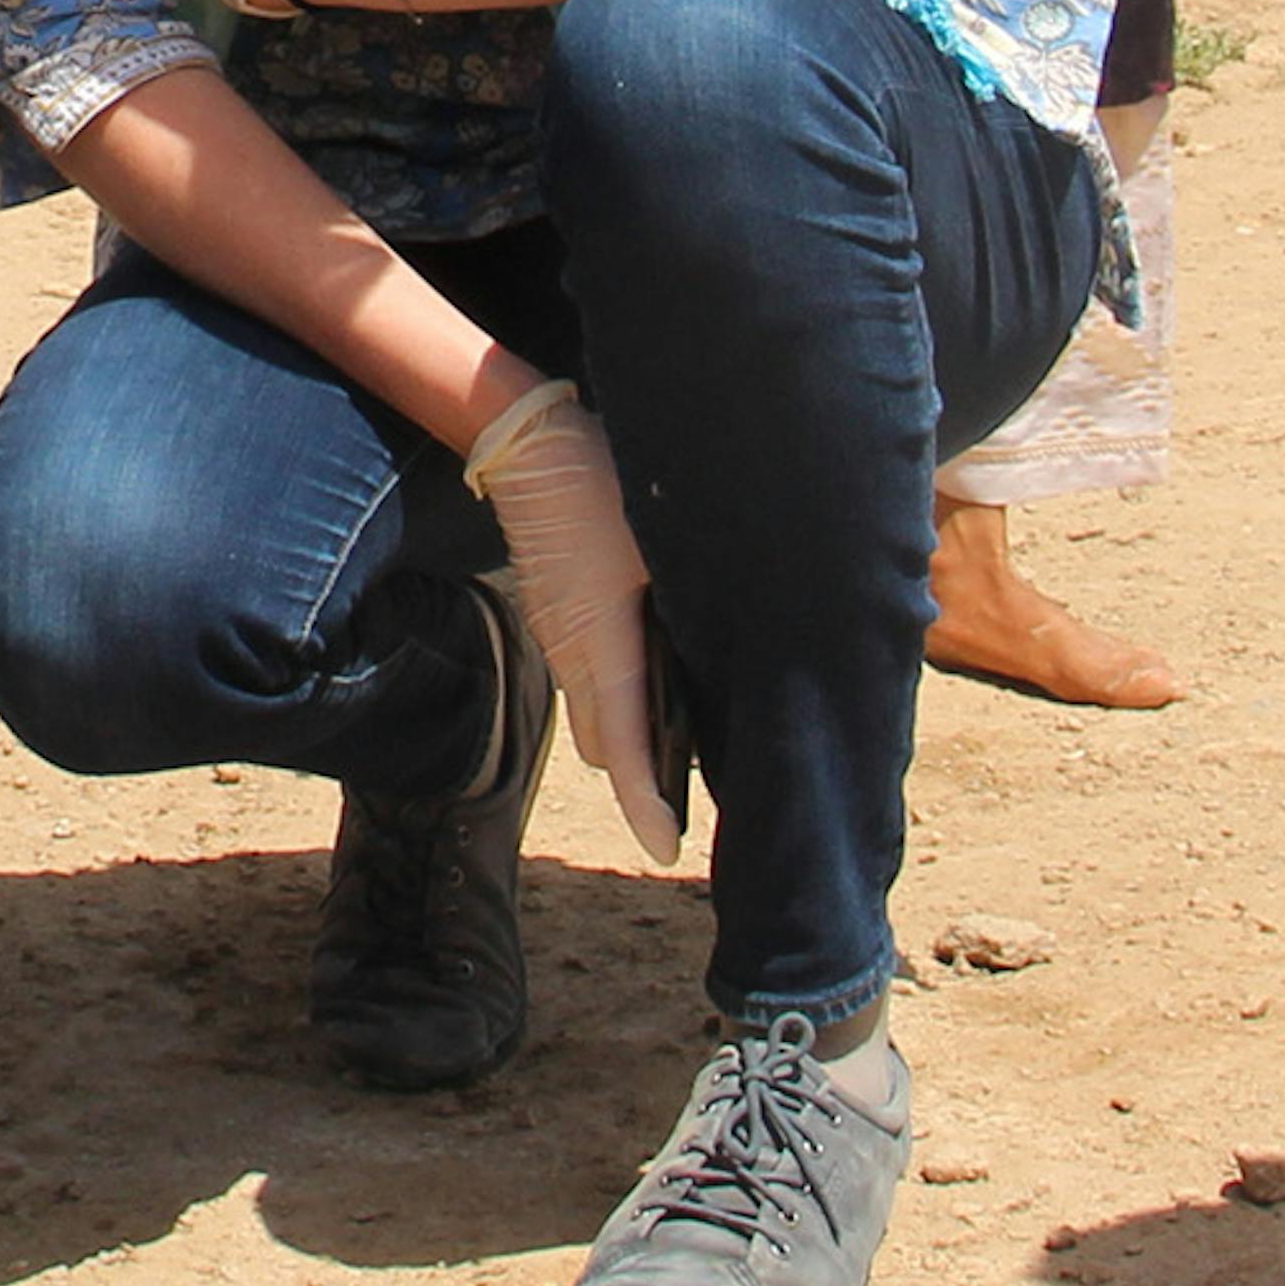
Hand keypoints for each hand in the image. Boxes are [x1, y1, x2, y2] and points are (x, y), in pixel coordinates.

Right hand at [455, 369, 680, 863]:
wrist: (529, 438)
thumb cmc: (605, 479)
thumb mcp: (669, 540)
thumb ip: (704, 598)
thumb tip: (755, 639)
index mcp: (602, 642)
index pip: (622, 747)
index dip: (646, 804)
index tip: (665, 847)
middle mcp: (571, 651)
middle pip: (602, 745)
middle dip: (641, 772)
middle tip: (695, 784)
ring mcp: (554, 632)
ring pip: (590, 709)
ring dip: (627, 728)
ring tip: (683, 729)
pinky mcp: (551, 611)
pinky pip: (582, 672)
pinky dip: (615, 688)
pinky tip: (655, 661)